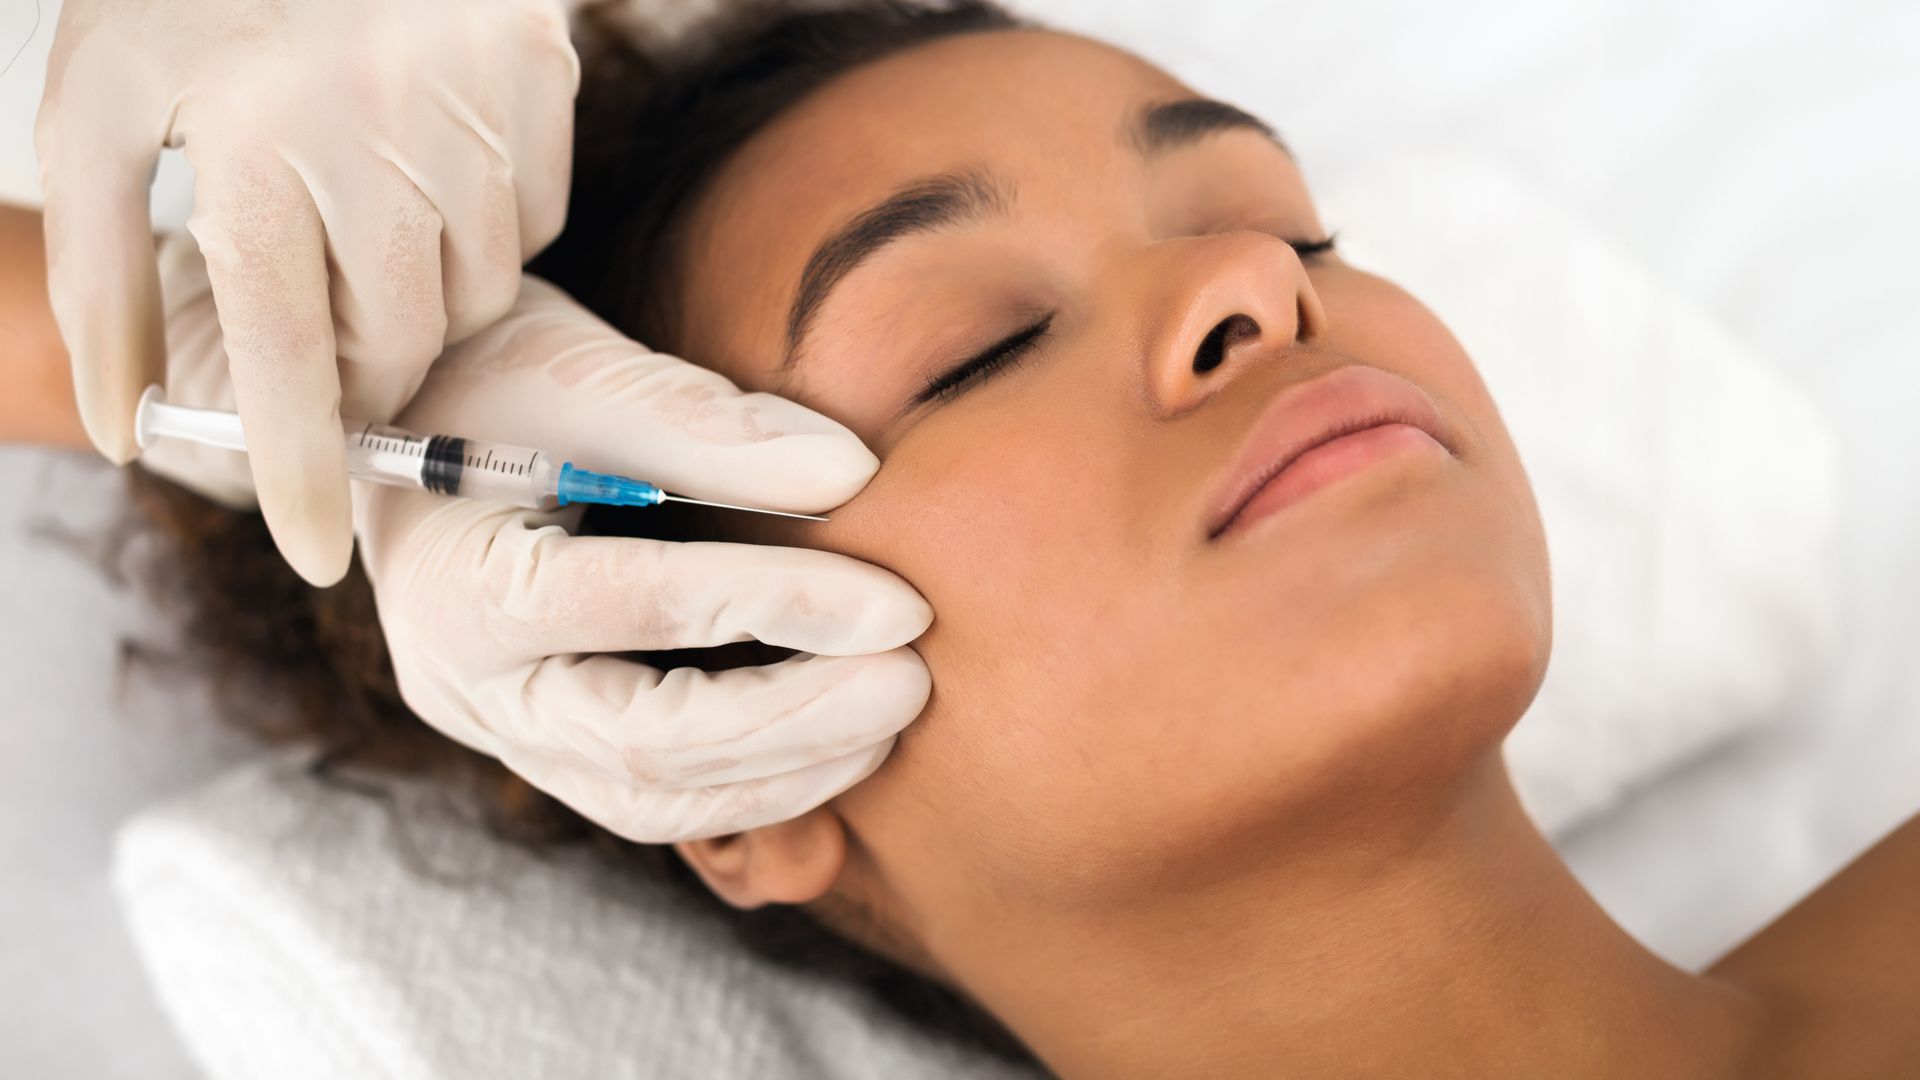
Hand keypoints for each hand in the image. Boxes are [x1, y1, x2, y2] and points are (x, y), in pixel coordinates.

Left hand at [36, 0, 579, 585]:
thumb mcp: (102, 108)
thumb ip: (103, 271)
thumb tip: (133, 423)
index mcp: (256, 151)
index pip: (294, 364)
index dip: (302, 473)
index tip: (316, 554)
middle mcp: (381, 139)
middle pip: (401, 345)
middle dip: (359, 370)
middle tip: (322, 342)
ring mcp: (477, 108)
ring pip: (477, 293)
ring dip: (420, 298)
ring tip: (362, 226)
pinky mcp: (541, 79)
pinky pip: (534, 220)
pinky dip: (480, 228)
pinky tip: (424, 169)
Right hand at [353, 276, 932, 842]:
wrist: (411, 429)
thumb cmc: (493, 382)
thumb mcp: (583, 371)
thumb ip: (710, 426)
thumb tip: (854, 475)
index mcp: (460, 580)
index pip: (641, 607)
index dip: (780, 606)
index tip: (896, 603)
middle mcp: (468, 686)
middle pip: (646, 741)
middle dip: (796, 720)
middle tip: (911, 681)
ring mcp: (504, 734)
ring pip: (654, 798)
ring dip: (788, 769)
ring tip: (894, 718)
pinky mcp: (548, 752)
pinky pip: (655, 801)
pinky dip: (754, 784)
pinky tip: (841, 744)